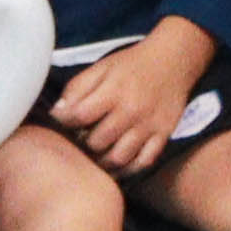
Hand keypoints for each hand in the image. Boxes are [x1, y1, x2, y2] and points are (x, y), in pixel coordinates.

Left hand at [45, 40, 193, 175]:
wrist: (173, 61)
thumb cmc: (131, 65)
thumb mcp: (102, 67)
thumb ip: (78, 88)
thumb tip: (58, 112)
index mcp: (113, 91)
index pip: (80, 115)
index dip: (64, 122)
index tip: (60, 123)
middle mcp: (131, 111)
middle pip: (98, 142)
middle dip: (83, 144)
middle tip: (79, 142)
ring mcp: (149, 126)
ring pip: (119, 158)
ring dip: (102, 161)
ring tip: (95, 156)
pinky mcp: (163, 136)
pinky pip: (143, 162)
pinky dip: (128, 169)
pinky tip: (117, 166)